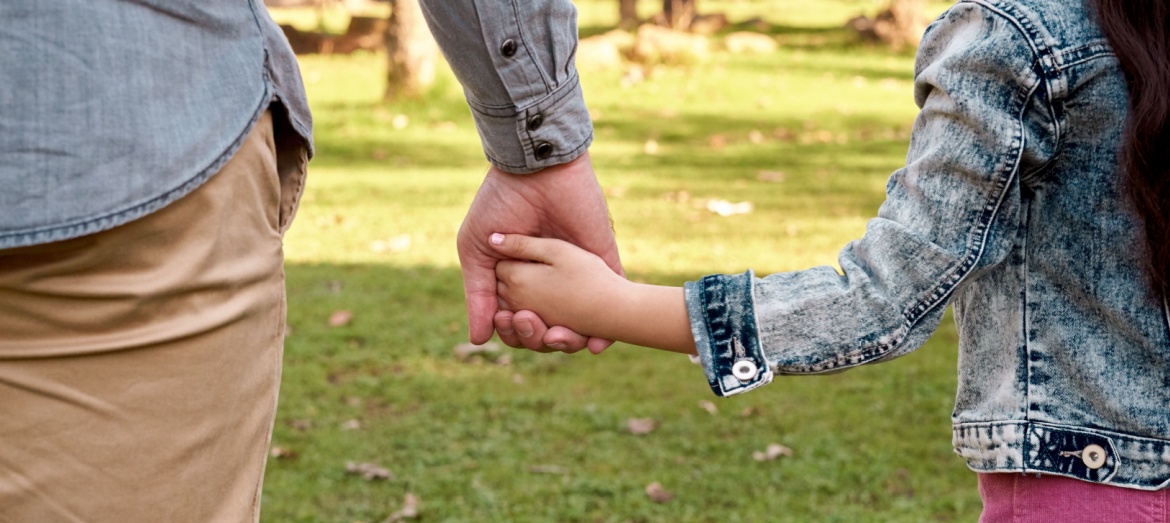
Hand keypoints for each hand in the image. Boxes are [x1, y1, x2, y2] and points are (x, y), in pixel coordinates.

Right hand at [457, 152, 622, 352]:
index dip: (512, 332)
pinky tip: (599, 345)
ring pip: (578, 326)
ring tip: (556, 337)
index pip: (517, 323)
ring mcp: (577, 274)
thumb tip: (479, 340)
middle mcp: (548, 283)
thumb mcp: (478, 252)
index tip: (508, 321)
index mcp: (518, 280)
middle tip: (530, 324)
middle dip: (537, 338)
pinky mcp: (603, 262)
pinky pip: (611, 301)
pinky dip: (608, 331)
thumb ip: (478, 295)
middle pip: (546, 331)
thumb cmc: (500, 204)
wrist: (535, 171)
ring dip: (568, 342)